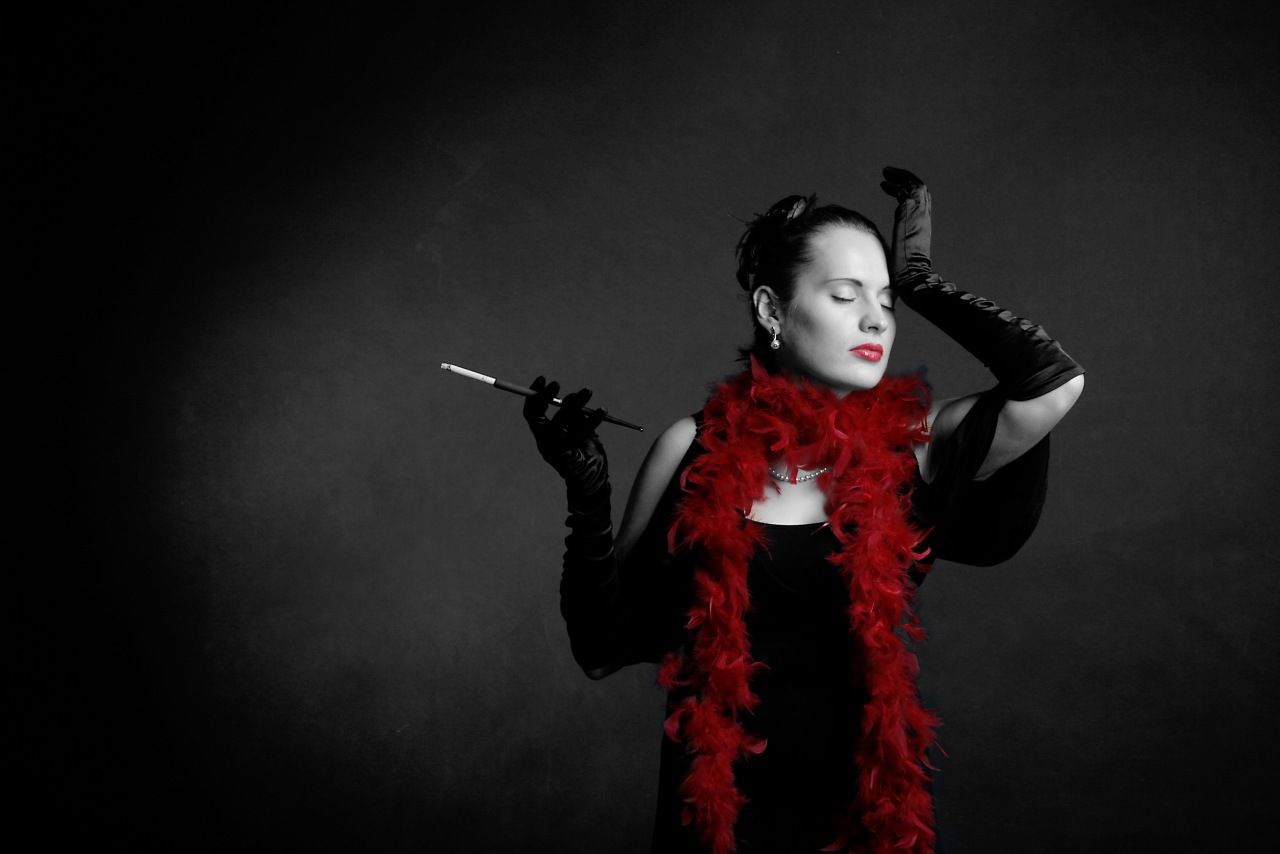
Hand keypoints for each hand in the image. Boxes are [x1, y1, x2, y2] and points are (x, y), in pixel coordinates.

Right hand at [522, 376, 609, 495]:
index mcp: (543, 434)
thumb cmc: (585, 452)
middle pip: (539, 416)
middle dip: (546, 397)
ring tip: (587, 391)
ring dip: (574, 404)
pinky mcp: (569, 457)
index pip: (532, 412)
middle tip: (557, 384)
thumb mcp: (578, 429)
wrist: (593, 479)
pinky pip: (580, 434)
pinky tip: (603, 411)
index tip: (543, 378)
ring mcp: (554, 451)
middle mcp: (544, 442)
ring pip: (561, 423)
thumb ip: (573, 416)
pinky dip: (592, 420)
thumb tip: (571, 396)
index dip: (535, 394)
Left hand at [880, 166, 932, 286]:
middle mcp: (924, 215)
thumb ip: (903, 241)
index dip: (910, 189)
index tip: (896, 186)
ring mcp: (919, 213)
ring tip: (885, 172)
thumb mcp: (905, 249)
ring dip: (898, 176)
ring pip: (911, 185)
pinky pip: (903, 191)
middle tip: (890, 173)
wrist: (913, 272)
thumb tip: (894, 246)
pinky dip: (894, 185)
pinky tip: (883, 183)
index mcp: (924, 222)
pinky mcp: (909, 213)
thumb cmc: (907, 269)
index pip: (921, 198)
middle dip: (905, 177)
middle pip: (919, 187)